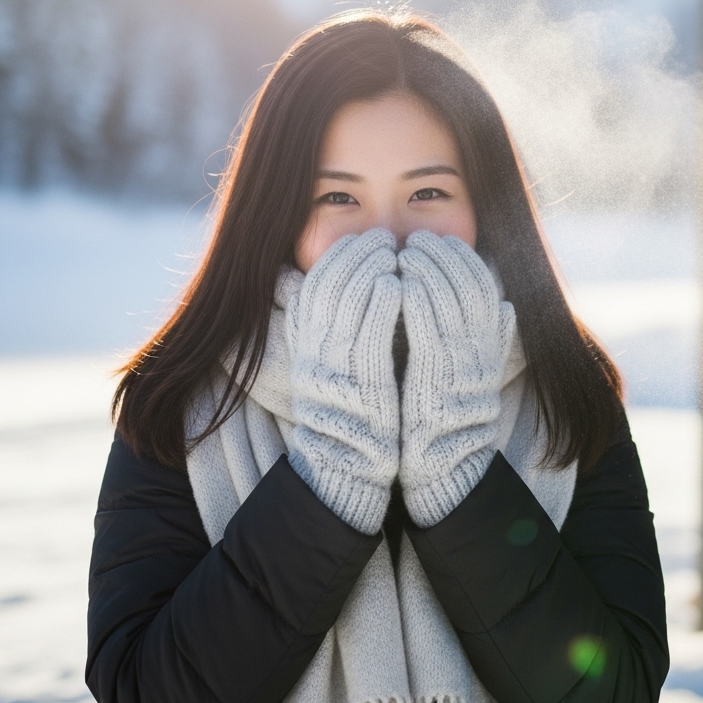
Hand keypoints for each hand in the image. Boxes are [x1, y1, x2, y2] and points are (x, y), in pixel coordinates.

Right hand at [287, 228, 400, 533]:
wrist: (349, 467)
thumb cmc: (352, 411)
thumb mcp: (330, 365)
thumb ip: (330, 327)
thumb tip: (329, 286)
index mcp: (306, 346)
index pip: (314, 285)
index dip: (338, 256)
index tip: (362, 238)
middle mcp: (313, 354)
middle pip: (328, 285)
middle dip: (356, 254)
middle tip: (382, 236)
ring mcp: (334, 369)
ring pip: (345, 302)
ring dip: (369, 269)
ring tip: (393, 249)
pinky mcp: (359, 385)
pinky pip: (366, 335)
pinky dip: (379, 304)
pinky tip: (396, 283)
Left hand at [398, 230, 515, 526]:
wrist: (445, 465)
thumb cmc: (452, 413)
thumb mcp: (477, 372)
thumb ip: (493, 338)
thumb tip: (508, 306)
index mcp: (492, 345)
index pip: (484, 285)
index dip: (462, 258)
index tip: (439, 240)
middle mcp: (482, 351)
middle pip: (467, 285)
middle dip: (441, 255)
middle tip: (416, 238)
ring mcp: (461, 365)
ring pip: (448, 301)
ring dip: (426, 270)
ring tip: (402, 251)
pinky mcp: (436, 380)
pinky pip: (429, 329)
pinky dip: (416, 300)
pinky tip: (397, 282)